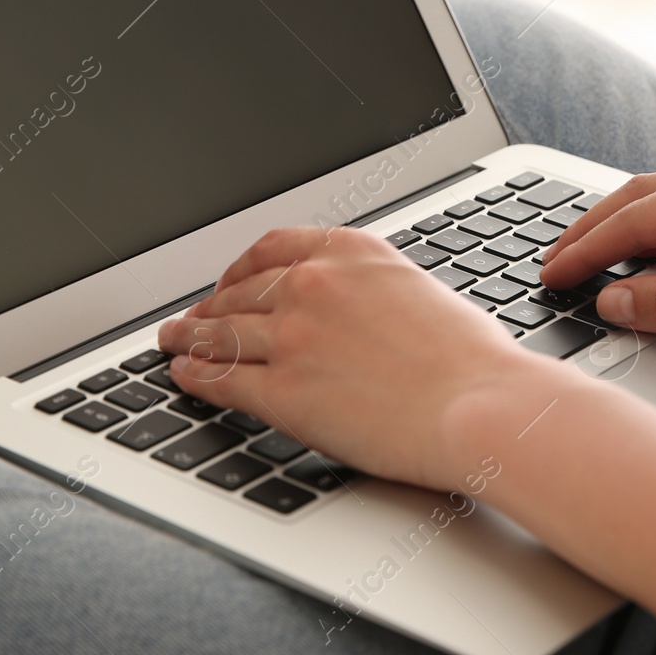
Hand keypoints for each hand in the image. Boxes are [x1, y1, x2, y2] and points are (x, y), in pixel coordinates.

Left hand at [156, 227, 561, 489]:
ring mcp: (294, 336)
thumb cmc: (472, 361)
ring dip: (189, 337)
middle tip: (192, 317)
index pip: (274, 248)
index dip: (240, 268)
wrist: (482, 406)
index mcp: (352, 252)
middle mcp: (315, 284)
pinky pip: (223, 377)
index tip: (230, 282)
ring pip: (221, 332)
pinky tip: (185, 377)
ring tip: (172, 343)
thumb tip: (353, 311)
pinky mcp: (285, 390)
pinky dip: (196, 376)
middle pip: (240, 291)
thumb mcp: (420, 293)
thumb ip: (373, 291)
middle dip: (209, 305)